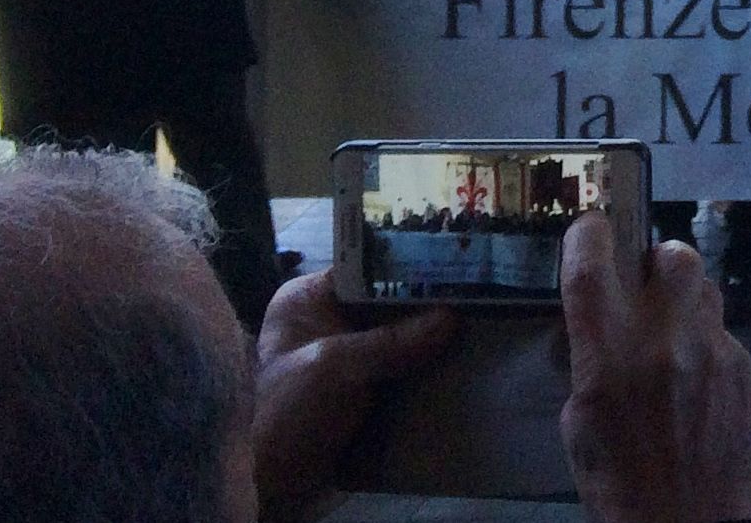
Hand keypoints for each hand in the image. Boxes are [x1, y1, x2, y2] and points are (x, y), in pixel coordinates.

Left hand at [251, 271, 458, 517]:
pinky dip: (424, 369)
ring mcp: (344, 357)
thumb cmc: (287, 413)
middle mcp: (326, 320)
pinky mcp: (359, 390)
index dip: (410, 266)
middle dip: (428, 306)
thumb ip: (391, 341)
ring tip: (480, 328)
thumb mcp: (334, 369)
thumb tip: (452, 317)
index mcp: (307, 299)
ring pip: (399, 337)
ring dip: (432, 341)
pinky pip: (399, 368)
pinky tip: (461, 365)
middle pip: (388, 303)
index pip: (367, 267)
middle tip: (479, 297)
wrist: (270, 485)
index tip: (457, 264)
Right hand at [559, 213, 750, 522]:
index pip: (594, 265)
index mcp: (608, 357)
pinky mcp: (746, 370)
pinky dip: (709, 347)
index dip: (590, 235)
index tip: (591, 230)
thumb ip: (591, 361)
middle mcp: (665, 341)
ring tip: (674, 339)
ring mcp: (714, 352)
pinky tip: (698, 384)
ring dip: (686, 302)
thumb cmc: (618, 485)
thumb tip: (603, 322)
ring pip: (706, 288)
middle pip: (673, 253)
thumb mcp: (579, 425)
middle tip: (646, 287)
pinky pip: (725, 335)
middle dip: (657, 260)